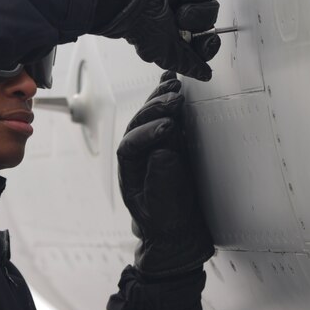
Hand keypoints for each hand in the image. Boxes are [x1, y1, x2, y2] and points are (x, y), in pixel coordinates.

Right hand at [87, 0, 220, 80]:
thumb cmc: (134, 20)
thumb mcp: (161, 50)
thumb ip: (186, 62)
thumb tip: (205, 74)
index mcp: (178, 22)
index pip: (206, 31)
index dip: (209, 38)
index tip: (207, 41)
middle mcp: (181, 0)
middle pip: (210, 9)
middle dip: (198, 17)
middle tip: (180, 16)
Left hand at [117, 71, 214, 276]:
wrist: (179, 229)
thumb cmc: (168, 219)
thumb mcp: (163, 205)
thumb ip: (161, 179)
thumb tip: (163, 152)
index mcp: (129, 169)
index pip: (130, 144)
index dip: (147, 134)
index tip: (167, 129)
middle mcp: (139, 153)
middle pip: (139, 123)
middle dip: (155, 109)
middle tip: (174, 100)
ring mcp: (154, 144)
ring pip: (152, 116)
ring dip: (162, 98)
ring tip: (175, 85)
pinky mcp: (172, 140)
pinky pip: (169, 116)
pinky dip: (169, 97)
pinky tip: (173, 79)